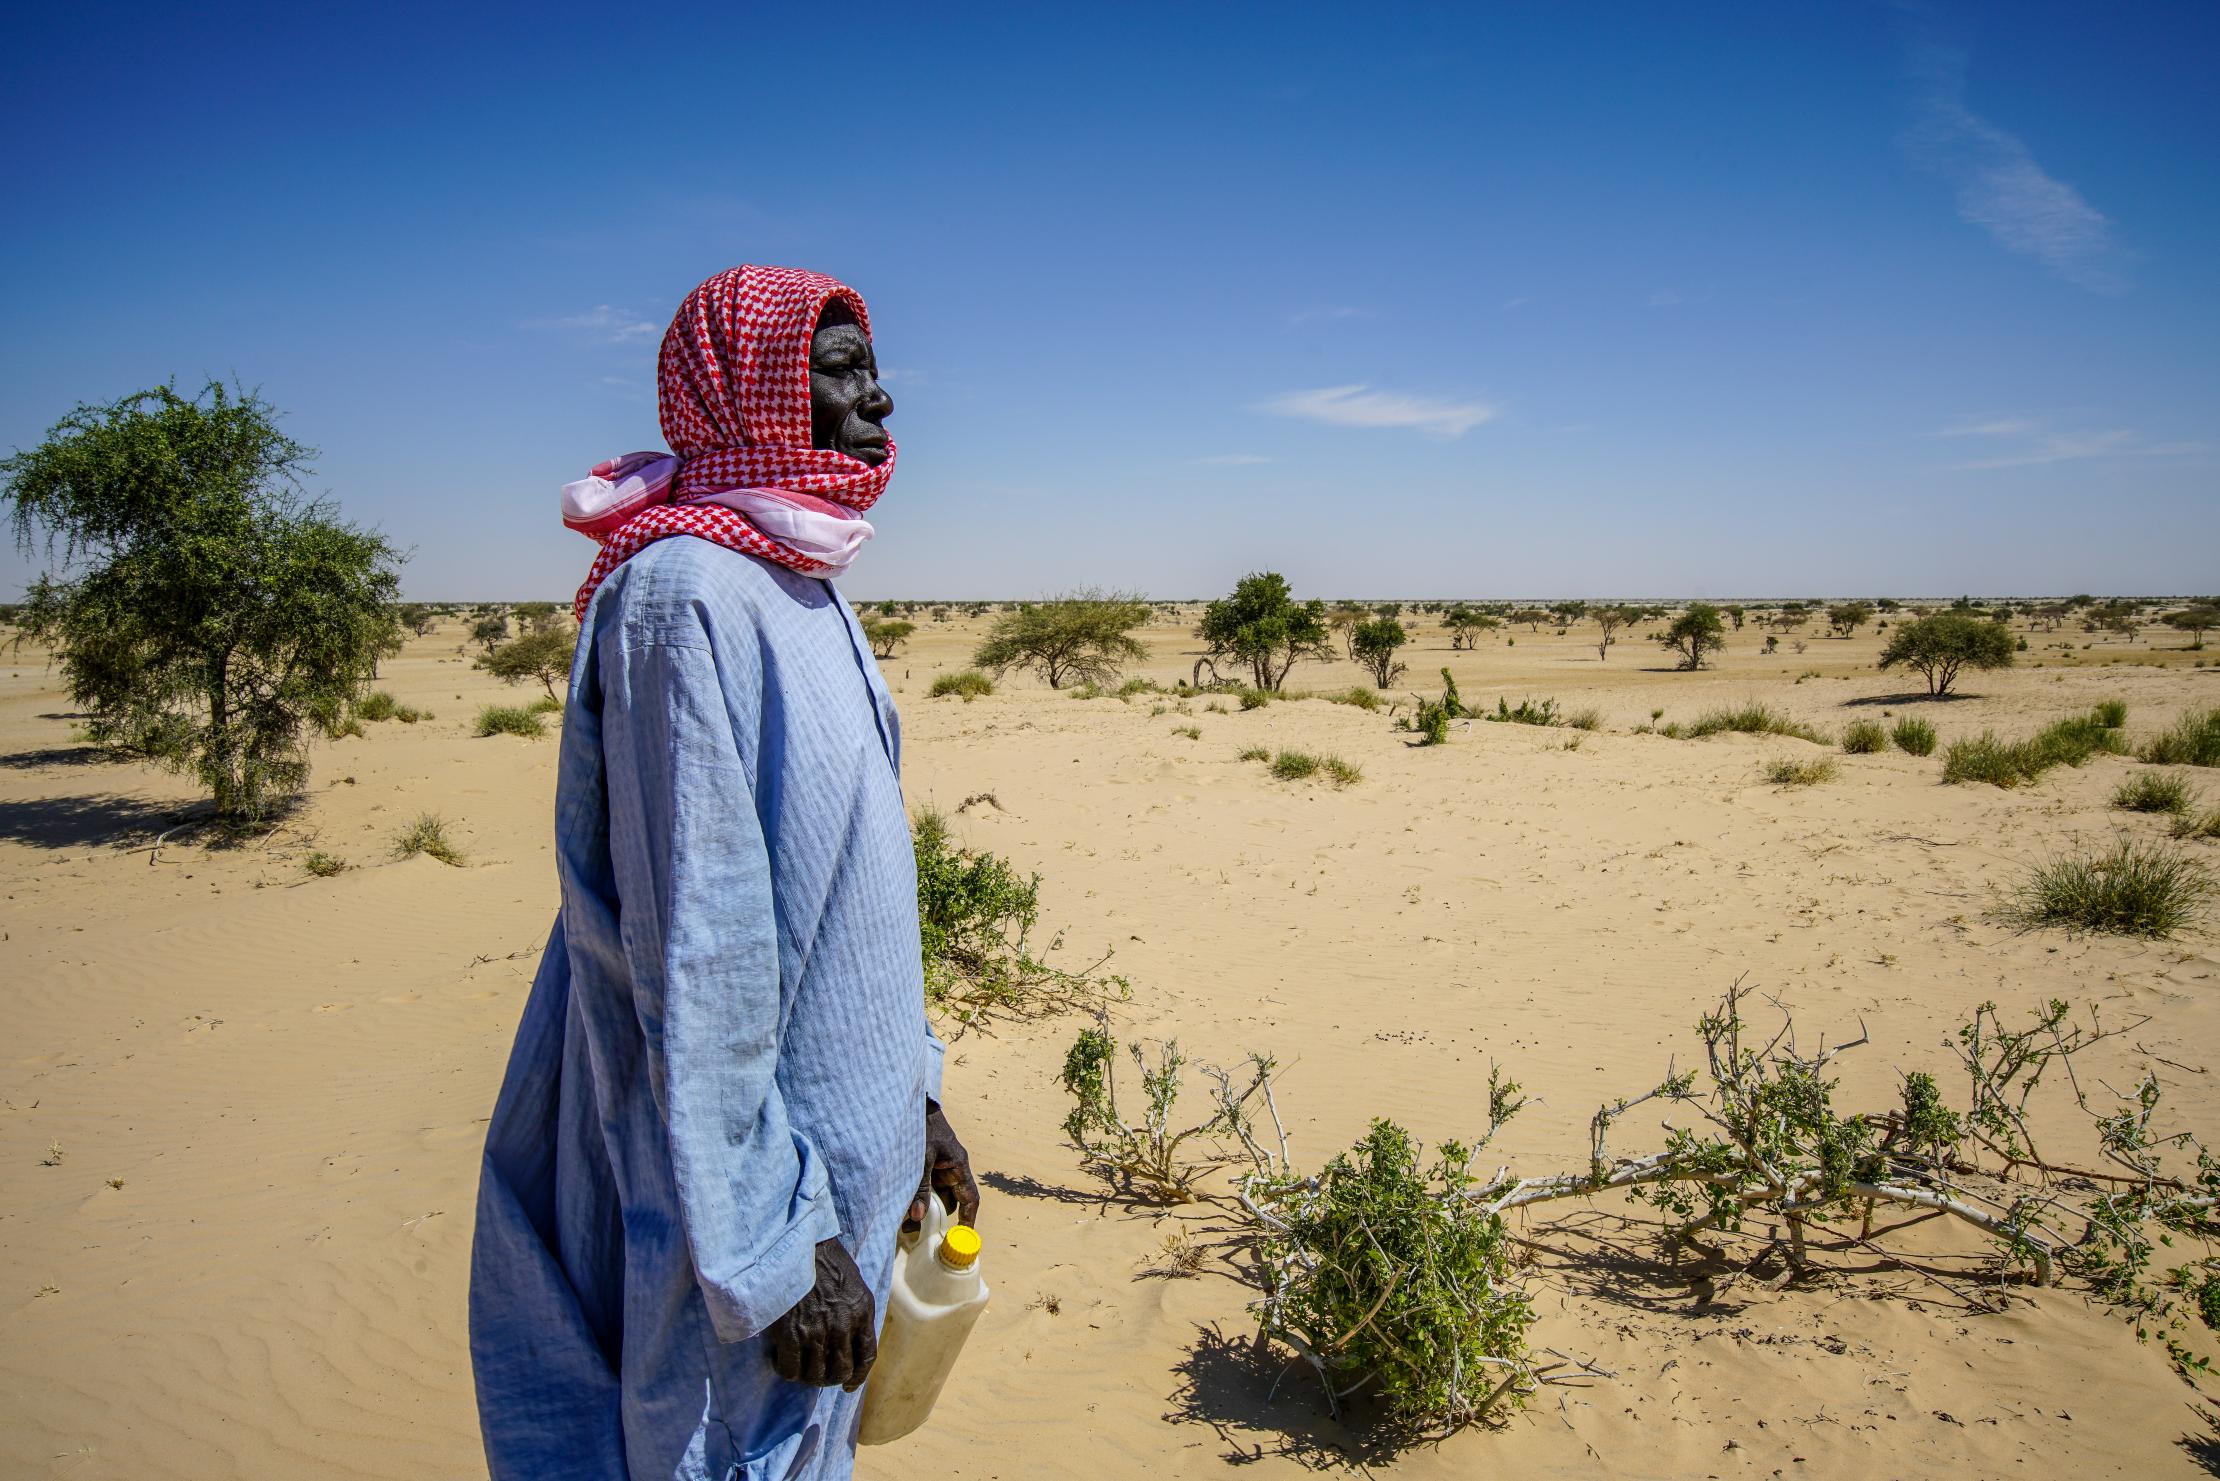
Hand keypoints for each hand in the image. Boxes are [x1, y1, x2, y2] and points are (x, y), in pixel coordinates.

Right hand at [767, 1239, 877, 1389]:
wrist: (799, 1246)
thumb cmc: (828, 1262)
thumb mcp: (855, 1286)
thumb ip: (858, 1315)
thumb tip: (853, 1342)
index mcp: (861, 1314)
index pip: (866, 1358)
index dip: (858, 1377)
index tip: (848, 1384)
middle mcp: (842, 1327)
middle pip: (840, 1371)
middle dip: (830, 1378)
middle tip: (820, 1374)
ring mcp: (816, 1331)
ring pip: (815, 1375)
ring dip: (808, 1377)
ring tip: (801, 1368)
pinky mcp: (790, 1332)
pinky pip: (790, 1369)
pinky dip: (786, 1370)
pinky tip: (782, 1360)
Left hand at [904, 1101, 979, 1231]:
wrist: (911, 1102)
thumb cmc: (922, 1125)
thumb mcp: (921, 1157)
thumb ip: (919, 1187)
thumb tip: (917, 1217)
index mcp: (958, 1165)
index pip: (970, 1198)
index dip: (968, 1219)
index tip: (961, 1238)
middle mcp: (950, 1169)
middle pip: (948, 1200)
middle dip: (934, 1217)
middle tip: (915, 1230)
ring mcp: (937, 1167)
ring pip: (934, 1194)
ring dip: (921, 1207)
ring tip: (902, 1221)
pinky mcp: (924, 1164)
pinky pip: (923, 1186)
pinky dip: (914, 1196)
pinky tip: (900, 1204)